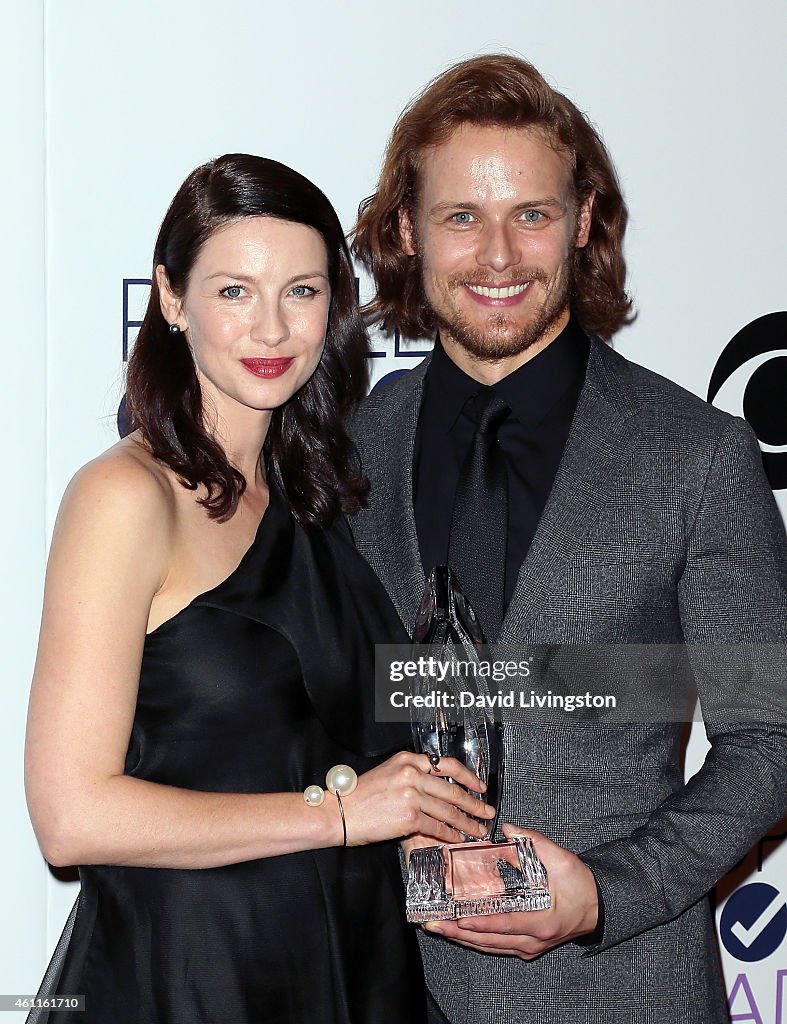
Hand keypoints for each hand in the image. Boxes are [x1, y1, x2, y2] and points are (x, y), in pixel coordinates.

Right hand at [344, 751, 495, 847]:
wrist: (339, 812)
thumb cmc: (359, 796)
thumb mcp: (388, 773)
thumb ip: (412, 776)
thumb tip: (437, 790)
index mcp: (408, 759)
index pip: (446, 764)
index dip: (468, 777)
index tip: (480, 787)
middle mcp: (411, 773)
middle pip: (452, 789)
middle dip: (474, 804)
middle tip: (486, 812)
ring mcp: (411, 794)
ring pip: (448, 810)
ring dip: (466, 823)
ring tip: (477, 830)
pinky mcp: (409, 817)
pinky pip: (437, 826)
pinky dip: (450, 834)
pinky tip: (457, 838)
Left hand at [423, 825, 598, 958]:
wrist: (598, 906)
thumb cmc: (580, 885)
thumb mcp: (561, 858)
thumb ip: (534, 841)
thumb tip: (508, 829)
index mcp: (540, 920)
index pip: (504, 924)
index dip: (480, 923)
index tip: (459, 919)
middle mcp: (532, 940)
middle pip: (489, 940)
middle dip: (458, 932)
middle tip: (434, 923)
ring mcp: (528, 947)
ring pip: (489, 947)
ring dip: (462, 938)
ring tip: (439, 927)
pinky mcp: (526, 947)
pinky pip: (496, 947)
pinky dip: (476, 941)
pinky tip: (460, 934)